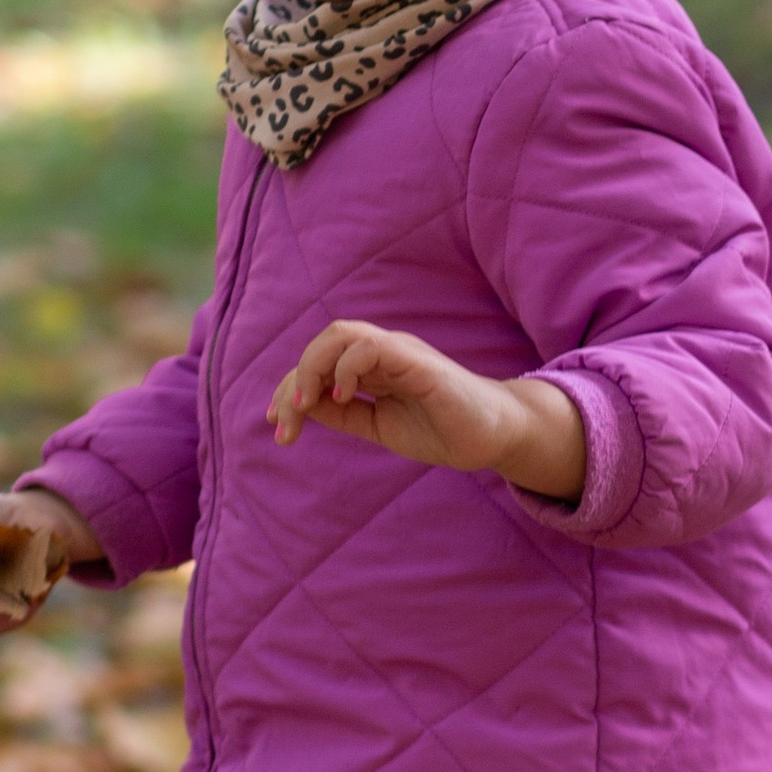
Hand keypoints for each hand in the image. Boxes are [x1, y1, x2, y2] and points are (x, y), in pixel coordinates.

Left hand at [269, 322, 586, 499]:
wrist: (494, 438)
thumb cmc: (441, 429)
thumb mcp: (378, 426)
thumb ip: (343, 414)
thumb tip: (299, 405)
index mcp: (373, 367)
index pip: (320, 362)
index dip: (290, 389)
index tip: (278, 427)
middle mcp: (383, 352)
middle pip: (324, 340)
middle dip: (294, 378)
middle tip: (284, 419)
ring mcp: (401, 352)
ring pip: (342, 334)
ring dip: (312, 366)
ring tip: (304, 403)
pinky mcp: (418, 362)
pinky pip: (373, 346)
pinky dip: (347, 367)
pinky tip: (343, 397)